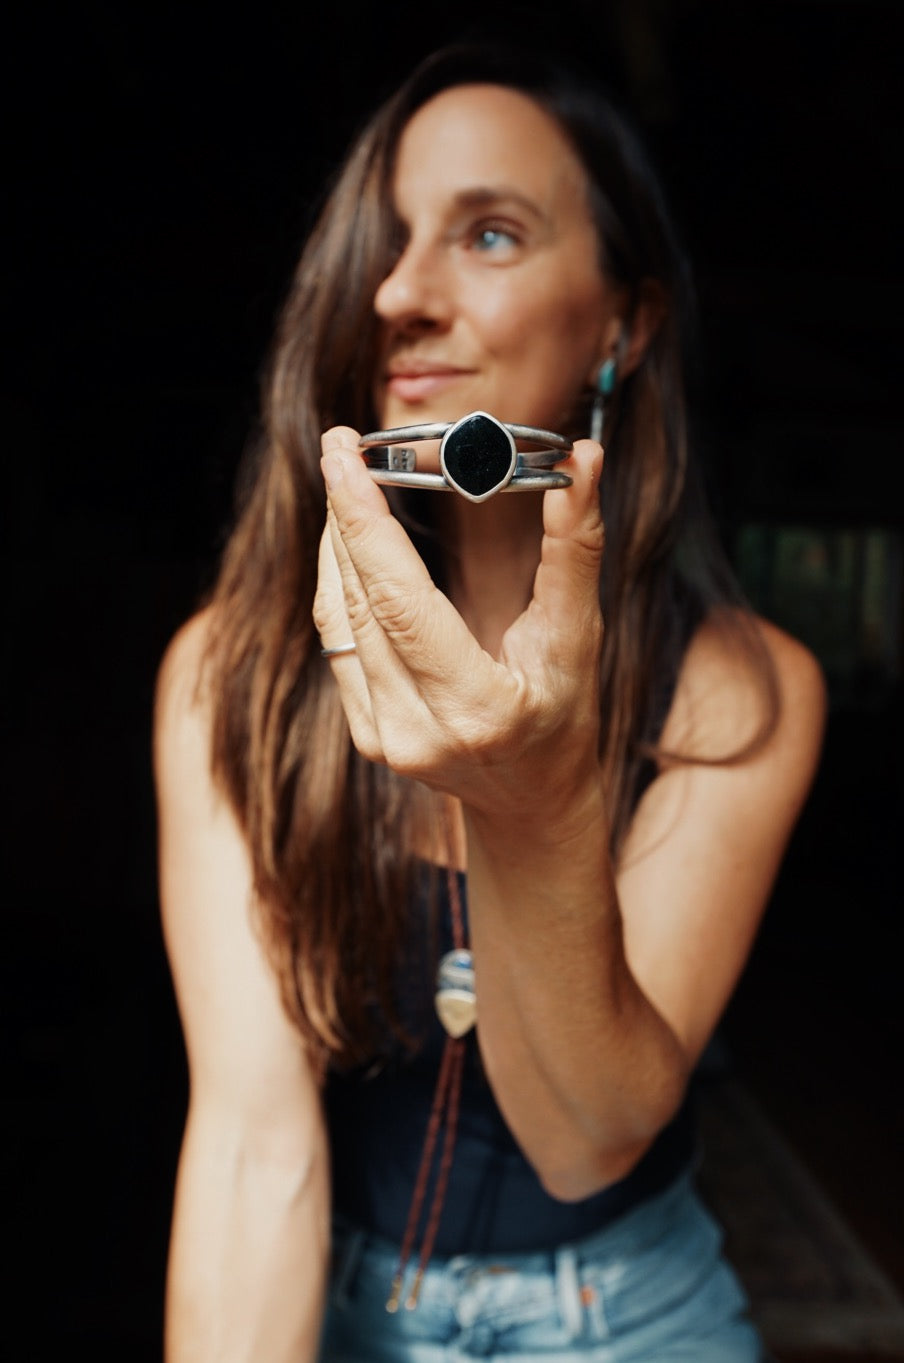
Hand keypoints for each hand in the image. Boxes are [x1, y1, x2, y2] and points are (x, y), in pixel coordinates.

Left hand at [313, 426, 605, 822]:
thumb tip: (586, 459)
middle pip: (358, 600)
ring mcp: (382, 737)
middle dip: (344, 514)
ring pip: (337, 617)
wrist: (532, 802)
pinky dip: (340, 584)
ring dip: (336, 543)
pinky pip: (337, 641)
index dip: (364, 522)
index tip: (341, 456)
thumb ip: (575, 548)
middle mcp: (415, 729)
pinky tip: (351, 544)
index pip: (399, 601)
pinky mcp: (365, 735)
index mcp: (473, 707)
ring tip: (345, 482)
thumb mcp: (579, 637)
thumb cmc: (565, 716)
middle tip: (341, 447)